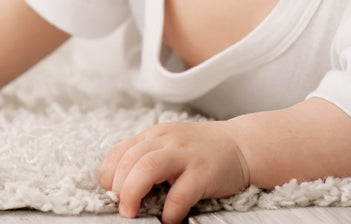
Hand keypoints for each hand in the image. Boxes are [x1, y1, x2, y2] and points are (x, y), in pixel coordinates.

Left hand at [99, 121, 250, 223]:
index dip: (109, 174)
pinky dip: (170, 209)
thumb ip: (147, 156)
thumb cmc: (202, 149)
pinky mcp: (204, 172)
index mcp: (155, 135)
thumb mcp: (170, 144)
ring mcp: (185, 155)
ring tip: (131, 212)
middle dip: (118, 187)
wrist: (242, 144)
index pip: (120, 151)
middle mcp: (167, 141)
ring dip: (133, 192)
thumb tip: (118, 184)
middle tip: (121, 207)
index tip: (109, 192)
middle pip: (130, 160)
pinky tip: (168, 218)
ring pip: (148, 168)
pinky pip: (180, 193)